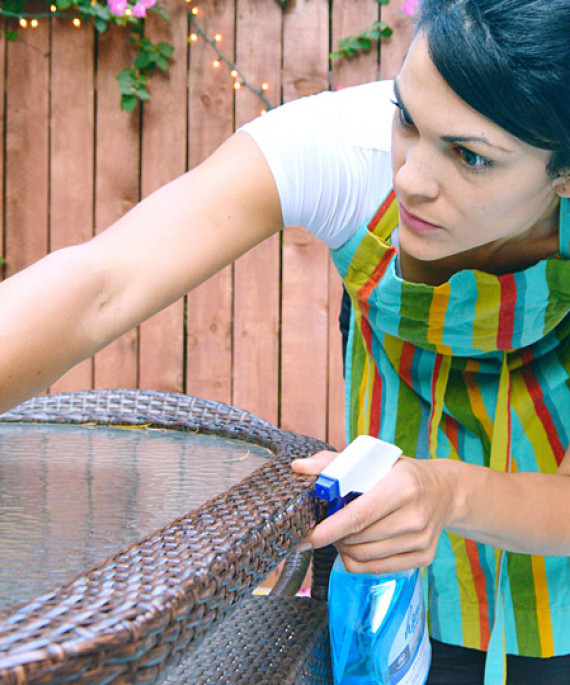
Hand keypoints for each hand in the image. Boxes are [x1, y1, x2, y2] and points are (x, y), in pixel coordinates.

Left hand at [292, 450, 458, 573]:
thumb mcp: (372, 461)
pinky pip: (377, 569)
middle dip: (334, 536)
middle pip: (359, 539)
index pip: (359, 516)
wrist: (444, 490)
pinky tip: (356, 545)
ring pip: (365, 556)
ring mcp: (421, 539)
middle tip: (325, 525)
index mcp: (401, 486)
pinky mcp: (423, 557)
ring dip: (344, 548)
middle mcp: (415, 515)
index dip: (330, 529)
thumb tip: (298, 467)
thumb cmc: (399, 473)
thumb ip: (333, 463)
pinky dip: (358, 561)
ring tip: (342, 533)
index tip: (308, 537)